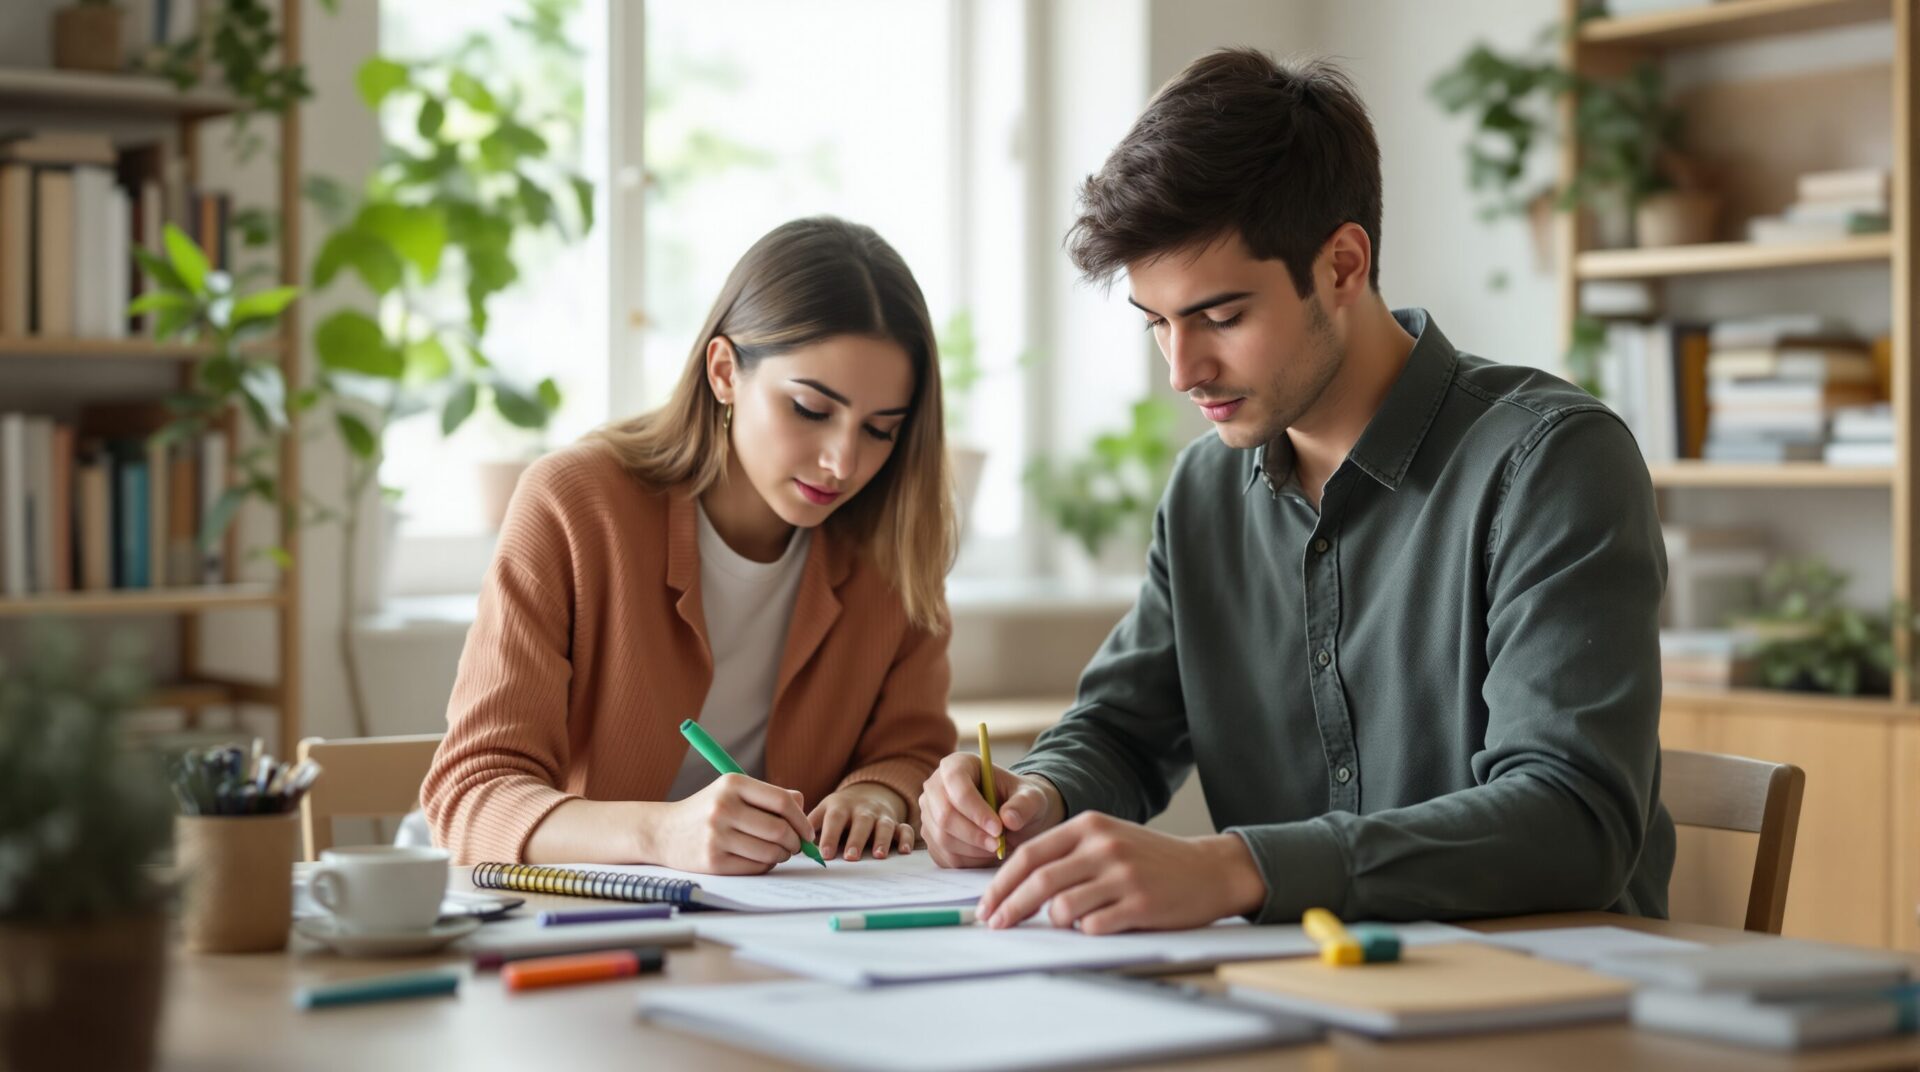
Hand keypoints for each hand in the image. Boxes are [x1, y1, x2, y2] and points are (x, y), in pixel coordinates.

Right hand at [648, 773, 814, 874]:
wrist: (664, 831)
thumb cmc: (707, 810)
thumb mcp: (733, 791)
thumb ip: (769, 795)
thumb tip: (802, 805)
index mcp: (732, 783)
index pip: (782, 802)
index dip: (802, 820)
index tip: (807, 832)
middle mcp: (723, 807)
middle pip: (779, 829)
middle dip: (795, 842)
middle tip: (796, 846)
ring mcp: (716, 835)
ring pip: (769, 852)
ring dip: (782, 856)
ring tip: (779, 853)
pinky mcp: (713, 861)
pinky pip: (755, 867)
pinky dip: (765, 866)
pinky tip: (761, 859)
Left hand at [809, 783, 912, 861]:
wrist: (867, 794)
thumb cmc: (839, 811)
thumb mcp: (823, 812)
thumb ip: (811, 827)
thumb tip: (795, 847)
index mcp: (841, 806)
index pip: (834, 818)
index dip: (830, 835)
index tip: (824, 854)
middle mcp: (863, 809)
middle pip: (861, 821)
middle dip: (856, 839)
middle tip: (850, 858)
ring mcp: (881, 815)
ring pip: (884, 825)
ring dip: (882, 839)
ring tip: (878, 856)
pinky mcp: (896, 822)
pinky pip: (905, 828)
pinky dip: (907, 838)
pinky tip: (904, 851)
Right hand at [917, 751, 1063, 868]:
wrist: (1012, 817)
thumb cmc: (1020, 801)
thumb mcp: (1032, 797)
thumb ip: (1024, 804)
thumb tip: (1009, 819)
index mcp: (957, 764)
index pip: (956, 783)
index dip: (975, 809)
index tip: (998, 828)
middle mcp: (935, 786)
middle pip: (944, 815)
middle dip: (974, 834)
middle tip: (999, 844)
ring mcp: (930, 813)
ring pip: (943, 838)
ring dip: (974, 849)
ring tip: (997, 846)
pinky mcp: (931, 838)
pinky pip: (944, 856)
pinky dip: (968, 860)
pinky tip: (986, 852)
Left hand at [976, 813, 1267, 933]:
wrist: (1208, 870)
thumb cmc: (1150, 858)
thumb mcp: (1108, 839)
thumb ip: (1067, 855)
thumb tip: (1016, 887)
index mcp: (1089, 826)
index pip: (1028, 854)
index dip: (1001, 883)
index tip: (986, 905)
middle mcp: (1103, 846)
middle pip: (1038, 882)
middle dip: (1009, 908)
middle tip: (996, 926)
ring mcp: (1122, 875)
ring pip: (1062, 908)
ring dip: (1052, 922)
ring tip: (1062, 923)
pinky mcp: (1140, 904)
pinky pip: (1093, 926)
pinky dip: (1084, 931)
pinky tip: (1095, 926)